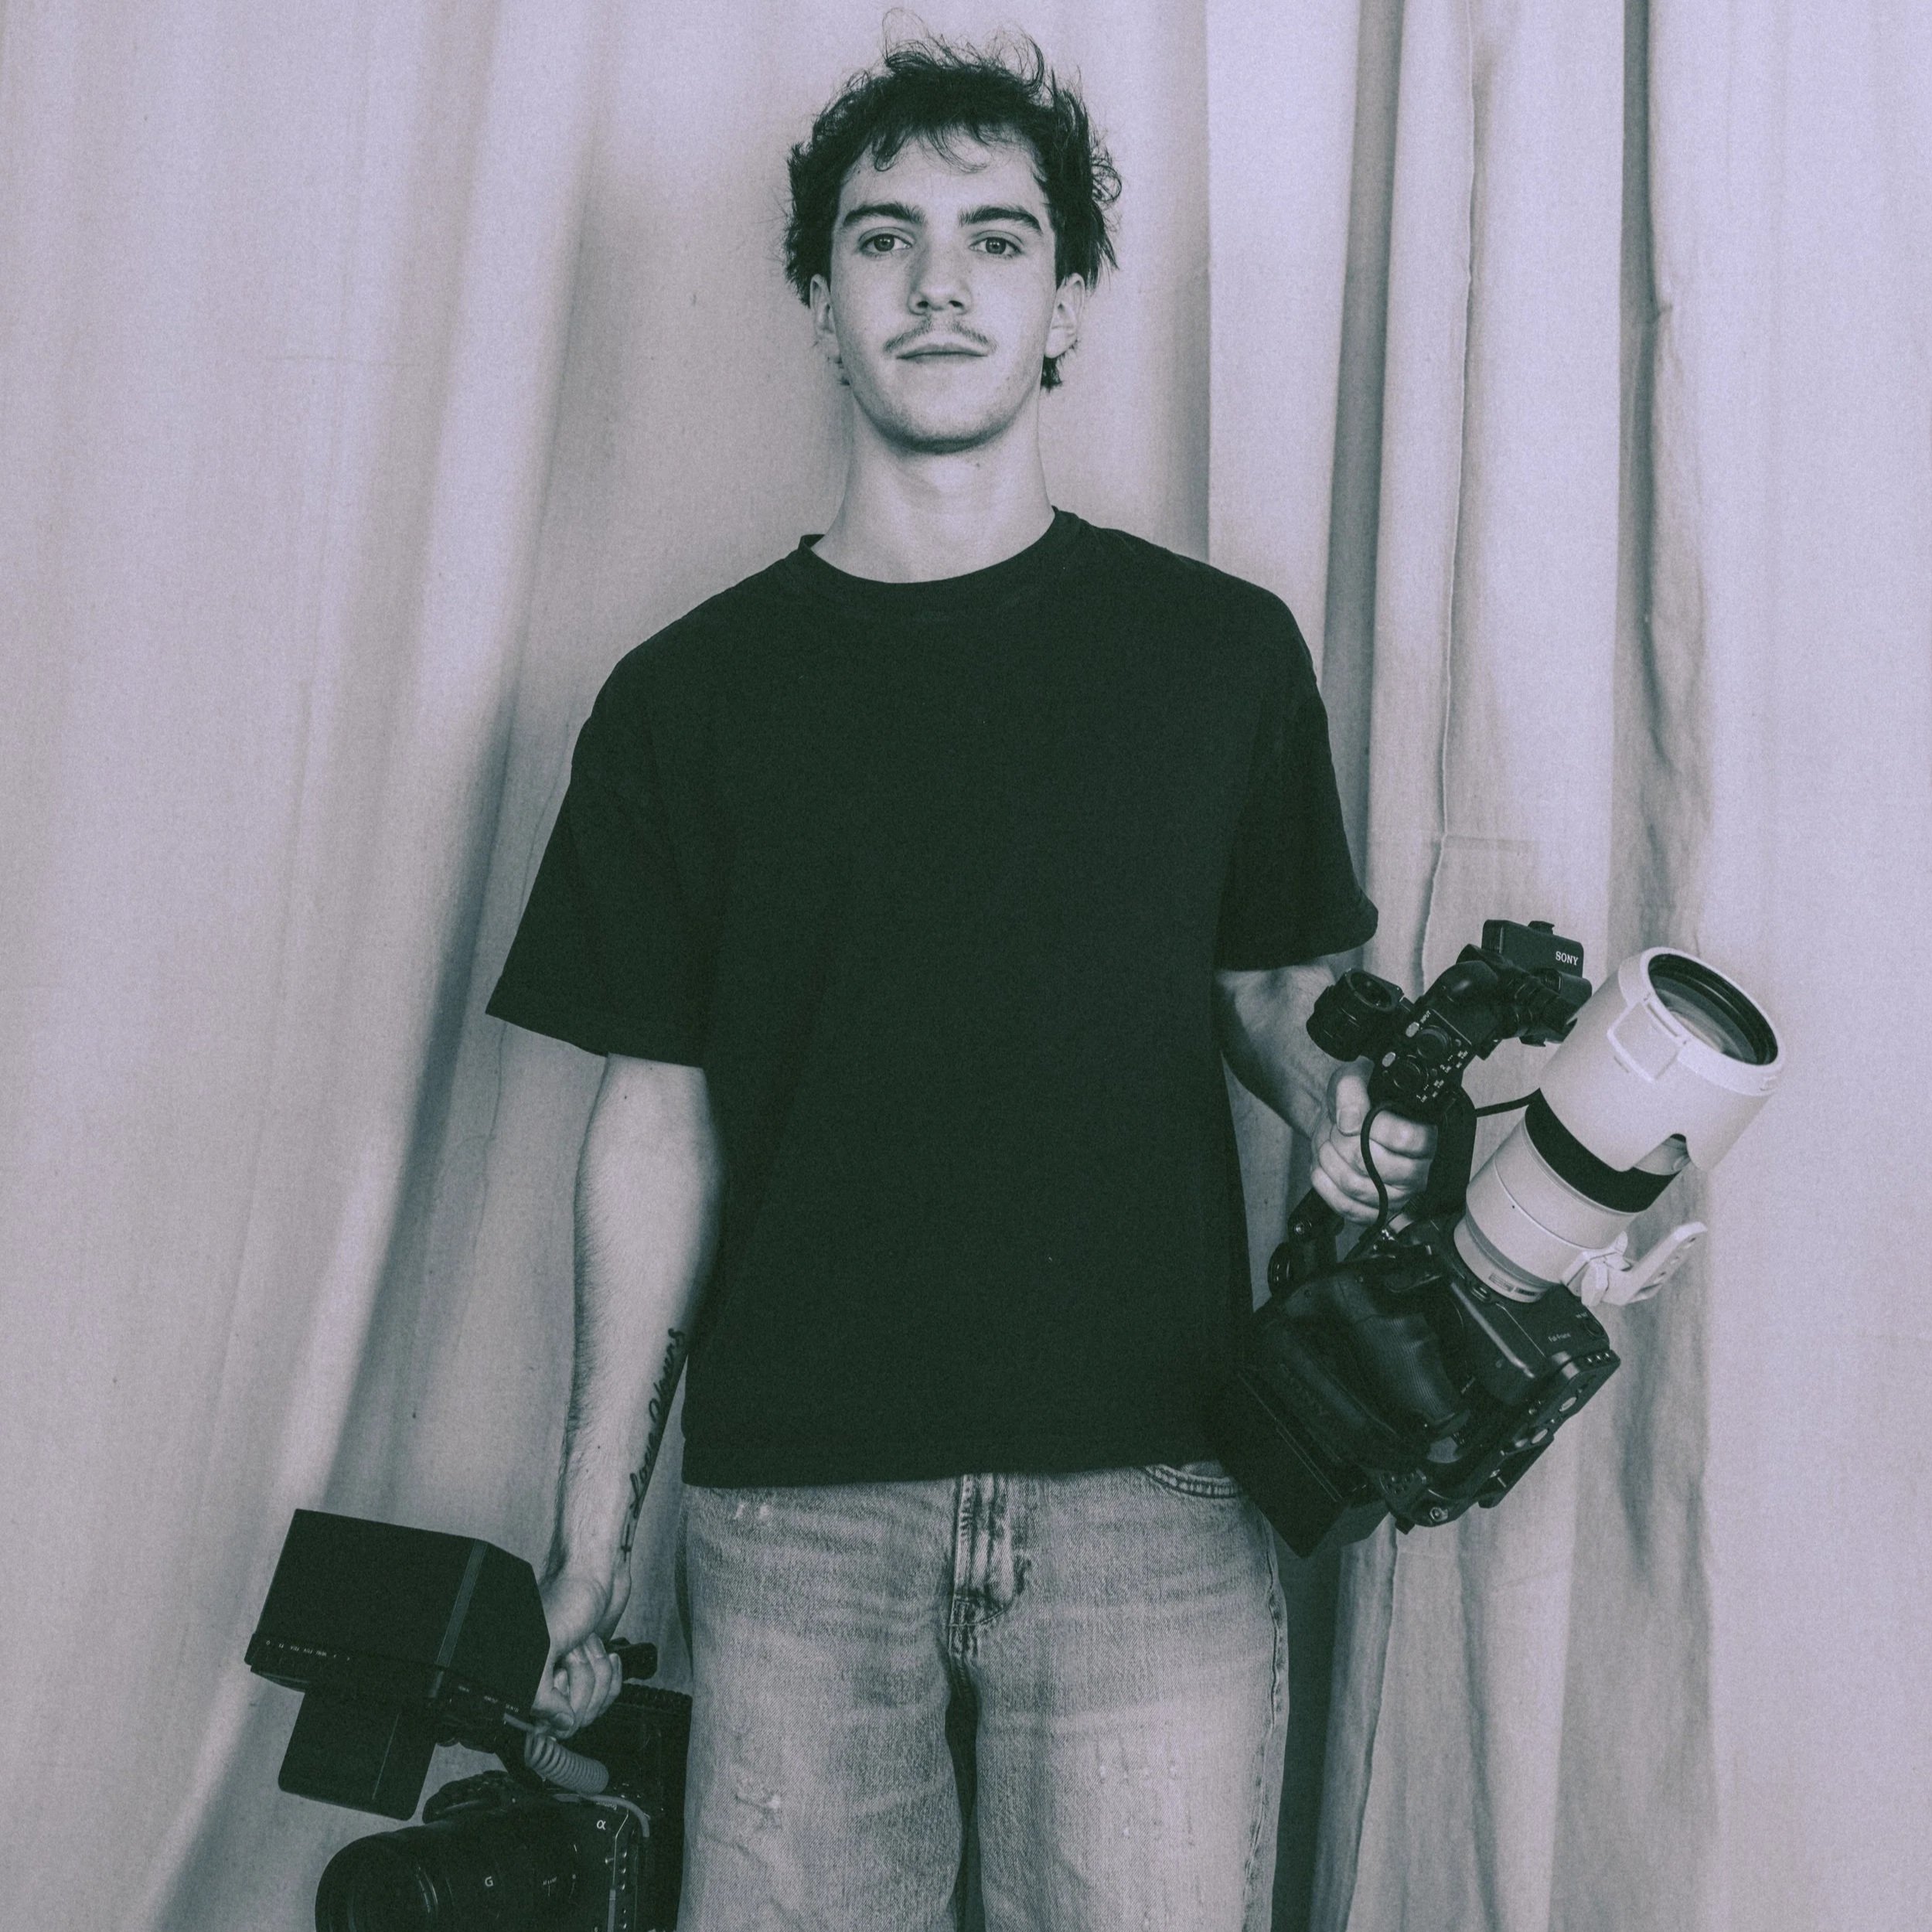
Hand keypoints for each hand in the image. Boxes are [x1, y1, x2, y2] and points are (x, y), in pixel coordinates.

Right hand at [534, 1565, 628, 1736]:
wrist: (595, 1572)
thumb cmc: (565, 1595)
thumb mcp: (544, 1642)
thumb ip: (540, 1692)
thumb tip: (561, 1723)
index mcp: (524, 1680)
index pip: (544, 1725)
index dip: (561, 1705)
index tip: (563, 1677)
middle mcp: (544, 1684)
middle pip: (575, 1719)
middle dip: (584, 1680)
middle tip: (574, 1650)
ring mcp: (570, 1679)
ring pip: (594, 1707)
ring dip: (597, 1671)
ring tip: (585, 1644)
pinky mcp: (592, 1672)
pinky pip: (608, 1696)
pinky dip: (612, 1674)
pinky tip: (604, 1653)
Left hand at [1312, 1065, 1436, 1223]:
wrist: (1340, 1125)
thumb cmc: (1355, 1103)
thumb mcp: (1351, 1080)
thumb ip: (1352, 1090)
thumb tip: (1350, 1121)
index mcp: (1424, 1135)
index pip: (1408, 1138)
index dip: (1376, 1127)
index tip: (1357, 1117)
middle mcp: (1418, 1170)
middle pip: (1376, 1166)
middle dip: (1345, 1144)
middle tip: (1337, 1130)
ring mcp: (1398, 1195)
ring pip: (1356, 1186)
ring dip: (1330, 1161)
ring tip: (1328, 1144)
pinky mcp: (1376, 1211)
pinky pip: (1347, 1206)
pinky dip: (1326, 1184)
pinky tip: (1324, 1166)